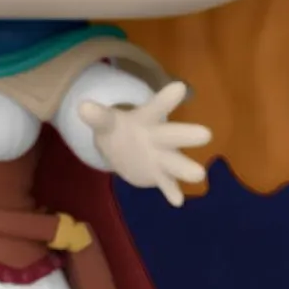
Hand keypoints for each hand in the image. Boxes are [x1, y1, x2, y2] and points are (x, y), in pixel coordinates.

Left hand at [77, 81, 210, 206]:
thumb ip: (98, 117)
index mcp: (147, 119)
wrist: (123, 148)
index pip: (156, 107)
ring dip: (186, 168)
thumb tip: (82, 107)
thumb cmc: (118, 128)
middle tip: (206, 134)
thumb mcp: (106, 122)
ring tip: (200, 174)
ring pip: (175, 162)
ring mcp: (161, 157)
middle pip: (172, 135)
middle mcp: (158, 137)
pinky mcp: (159, 175)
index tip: (180, 87)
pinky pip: (167, 183)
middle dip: (186, 135)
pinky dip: (171, 191)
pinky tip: (177, 202)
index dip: (166, 99)